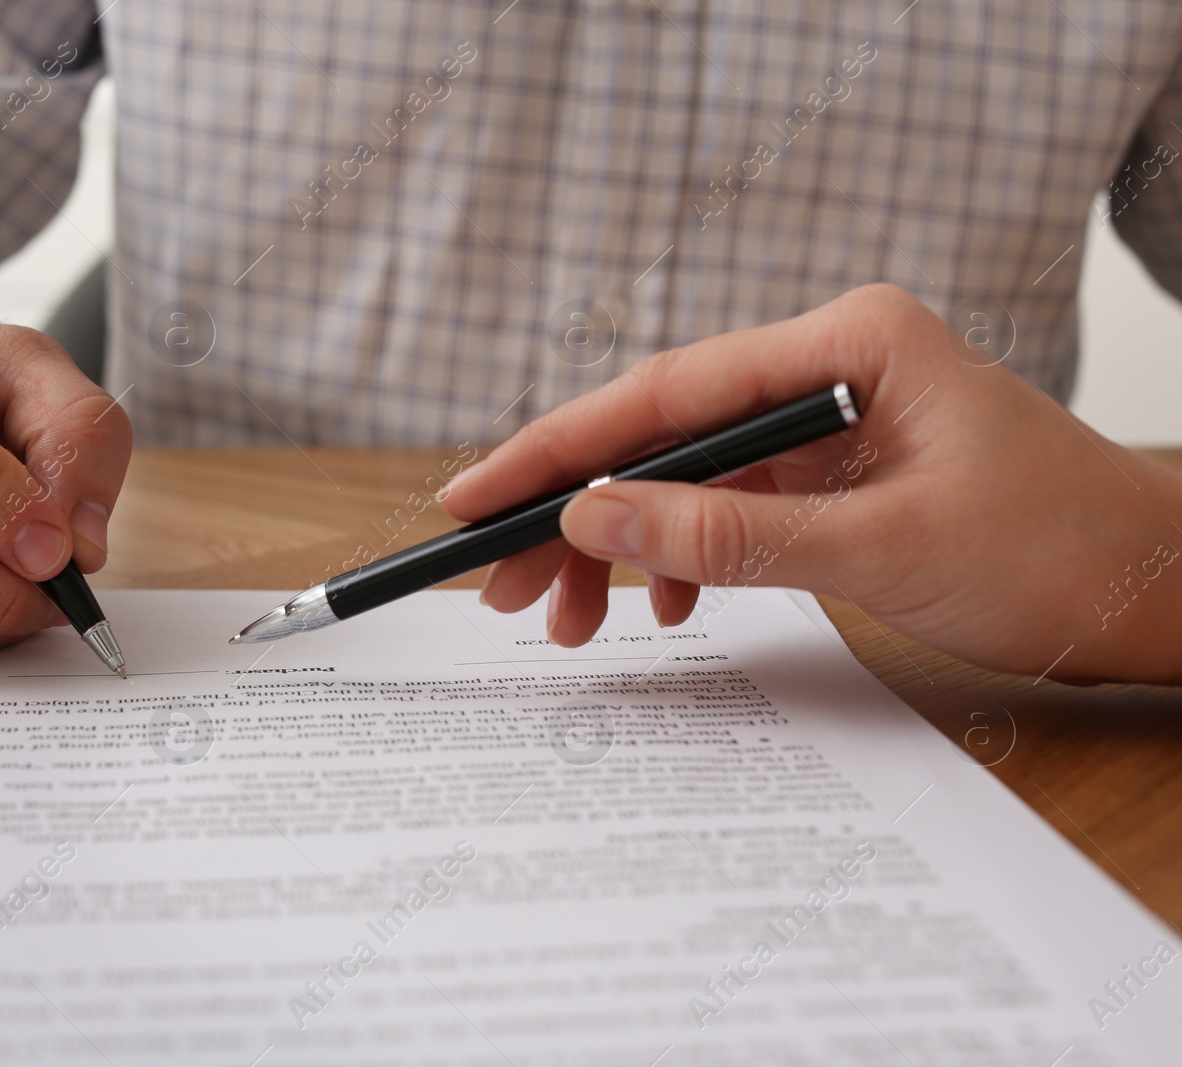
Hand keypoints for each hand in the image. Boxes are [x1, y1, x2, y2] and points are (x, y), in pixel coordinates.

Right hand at [445, 284, 1181, 684]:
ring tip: (567, 618)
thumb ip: (729, 533)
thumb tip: (594, 514)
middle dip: (576, 512)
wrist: (1151, 594)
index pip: (664, 393)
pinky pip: (726, 512)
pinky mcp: (830, 476)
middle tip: (501, 583)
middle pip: (659, 436)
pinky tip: (656, 605)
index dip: (557, 448)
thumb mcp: (879, 545)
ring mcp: (826, 423)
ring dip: (620, 548)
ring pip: (682, 480)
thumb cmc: (1055, 550)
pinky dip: (682, 560)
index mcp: (844, 343)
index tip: (478, 496)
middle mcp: (825, 368)